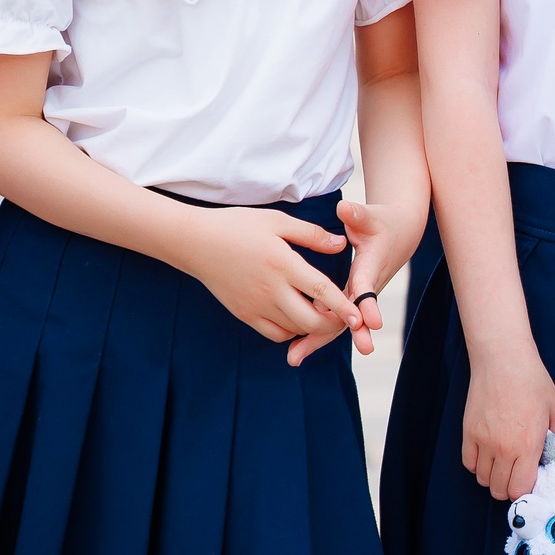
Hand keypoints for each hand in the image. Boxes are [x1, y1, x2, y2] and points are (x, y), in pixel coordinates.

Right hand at [167, 207, 360, 347]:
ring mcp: (255, 305)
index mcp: (282, 263)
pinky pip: (274, 333)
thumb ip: (311, 234)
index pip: (320, 290)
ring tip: (323, 313)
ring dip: (312, 326)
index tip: (359, 316)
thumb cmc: (238, 225)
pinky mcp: (244, 314)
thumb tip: (341, 244)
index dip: (343, 305)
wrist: (196, 242)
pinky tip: (297, 316)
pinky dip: (291, 330)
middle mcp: (270, 289)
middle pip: (310, 320)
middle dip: (332, 323)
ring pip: (294, 329)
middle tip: (343, 316)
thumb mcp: (277, 221)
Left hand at [287, 197, 423, 365]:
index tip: (371, 322)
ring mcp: (356, 295)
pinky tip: (294, 348)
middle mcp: (365, 285)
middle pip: (354, 314)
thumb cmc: (381, 223)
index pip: (368, 287)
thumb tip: (345, 209)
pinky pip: (331, 319)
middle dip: (352, 333)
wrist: (398, 235)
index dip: (368, 304)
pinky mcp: (348, 299)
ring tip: (294, 358)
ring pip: (339, 322)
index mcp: (370, 265)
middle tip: (359, 350)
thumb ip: (357, 215)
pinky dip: (315, 334)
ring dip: (318, 340)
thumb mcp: (370, 217)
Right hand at [462, 345, 554, 501]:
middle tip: (515, 476)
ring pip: (482, 479)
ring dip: (492, 477)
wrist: (503, 359)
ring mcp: (483, 441)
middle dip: (508, 488)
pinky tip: (486, 455)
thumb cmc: (532, 380)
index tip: (528, 482)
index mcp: (528, 445)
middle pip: (499, 490)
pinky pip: (468, 463)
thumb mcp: (554, 408)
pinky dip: (476, 465)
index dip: (525, 490)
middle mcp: (503, 448)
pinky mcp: (468, 432)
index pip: (520, 489)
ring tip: (501, 465)